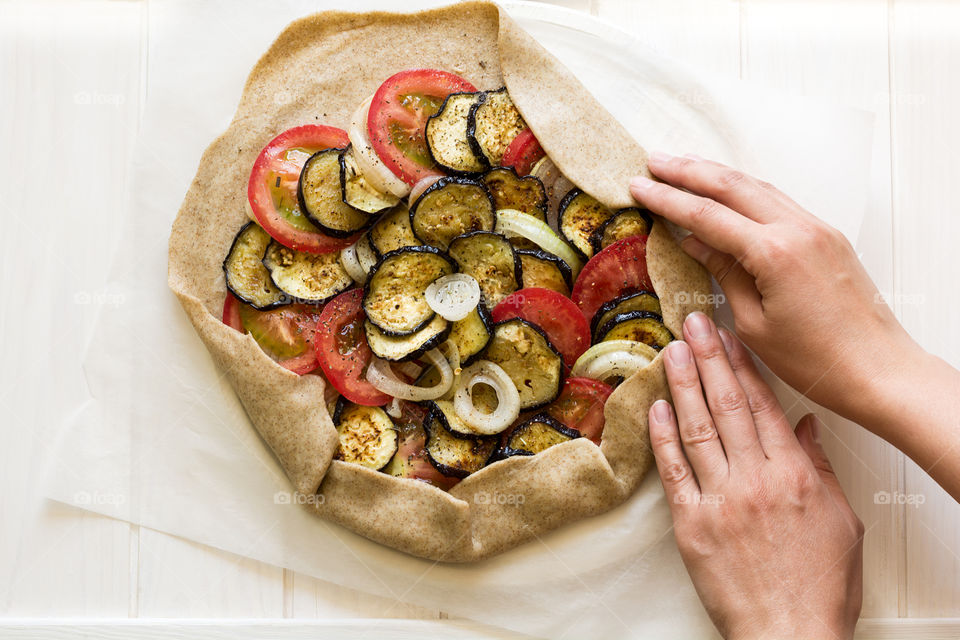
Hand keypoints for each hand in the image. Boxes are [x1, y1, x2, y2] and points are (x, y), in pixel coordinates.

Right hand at [630, 153, 920, 422]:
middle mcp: (797, 229)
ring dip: (717, 174)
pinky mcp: (827, 236)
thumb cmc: (814, 360)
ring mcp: (817, 228)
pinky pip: (778, 201)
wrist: (879, 370)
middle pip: (732, 186)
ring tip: (683, 166)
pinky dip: (746, 190)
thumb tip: (693, 243)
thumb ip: (724, 274)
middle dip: (688, 171)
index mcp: (774, 253)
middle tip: (653, 161)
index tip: (637, 186)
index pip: (707, 215)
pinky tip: (728, 190)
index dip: (667, 199)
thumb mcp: (753, 324)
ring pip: (757, 187)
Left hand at [650, 312, 862, 639]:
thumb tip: (805, 427)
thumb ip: (820, 468)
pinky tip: (655, 407)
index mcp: (792, 474)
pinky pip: (673, 471)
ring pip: (696, 428)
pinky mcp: (691, 524)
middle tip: (693, 324)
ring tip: (671, 351)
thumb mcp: (841, 521)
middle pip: (726, 405)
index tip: (729, 337)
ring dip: (682, 385)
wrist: (791, 633)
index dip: (742, 366)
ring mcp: (719, 500)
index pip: (762, 405)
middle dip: (709, 358)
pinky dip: (662, 437)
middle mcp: (754, 480)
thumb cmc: (820, 585)